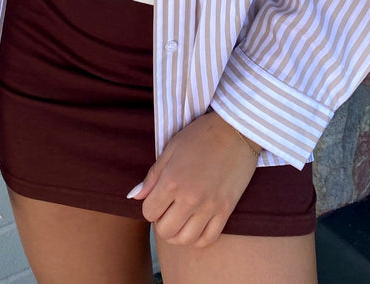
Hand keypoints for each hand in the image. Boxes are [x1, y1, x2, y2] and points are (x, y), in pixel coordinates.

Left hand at [127, 112, 259, 247]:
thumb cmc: (201, 135)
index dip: (150, 207)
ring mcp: (209, 207)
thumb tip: (134, 196)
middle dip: (161, 222)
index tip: (157, 198)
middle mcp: (190, 198)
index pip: (149, 212)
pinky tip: (196, 225)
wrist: (235, 130)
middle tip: (168, 209)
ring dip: (178, 233)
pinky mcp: (226, 210)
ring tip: (181, 218)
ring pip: (185, 240)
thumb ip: (152, 176)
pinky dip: (198, 238)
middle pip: (165, 231)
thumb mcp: (171, 149)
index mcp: (172, 180)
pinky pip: (208, 239)